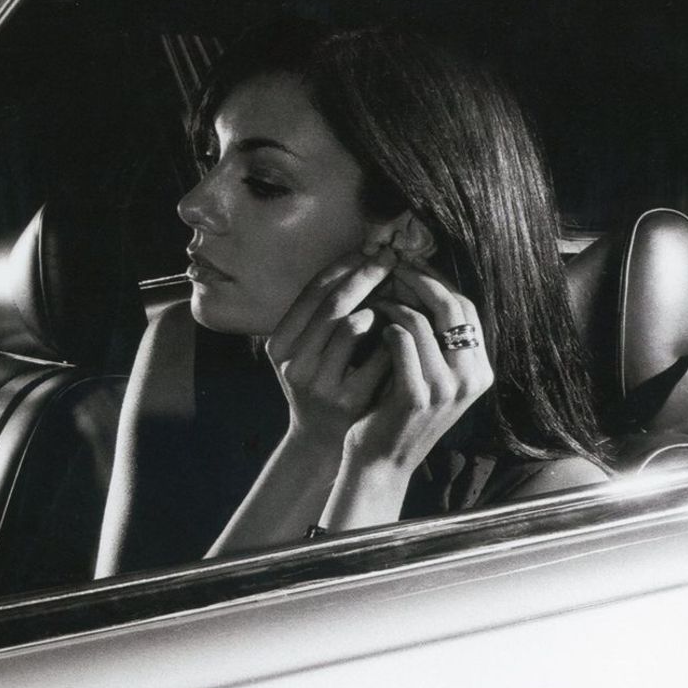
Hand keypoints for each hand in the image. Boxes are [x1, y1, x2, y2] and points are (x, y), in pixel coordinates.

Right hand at [265, 248, 398, 452]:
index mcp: (279, 346)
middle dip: (366, 275)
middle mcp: (293, 363)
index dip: (344, 265)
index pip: (313, 291)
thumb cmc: (323, 383)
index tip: (371, 247)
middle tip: (392, 257)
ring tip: (401, 286)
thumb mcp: (309, 350)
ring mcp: (319, 383)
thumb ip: (324, 316)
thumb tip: (362, 258)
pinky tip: (407, 323)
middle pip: (332, 305)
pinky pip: (376, 356)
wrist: (324, 440)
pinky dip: (393, 335)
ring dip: (380, 301)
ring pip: (351, 326)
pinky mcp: (348, 400)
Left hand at [344, 265, 493, 468]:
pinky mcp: (416, 396)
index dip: (440, 280)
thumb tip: (424, 284)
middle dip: (420, 279)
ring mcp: (446, 389)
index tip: (414, 263)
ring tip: (377, 295)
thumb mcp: (430, 378)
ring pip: (423, 320)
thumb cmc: (398, 414)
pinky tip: (372, 324)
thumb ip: (437, 341)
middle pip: (452, 307)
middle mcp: (471, 380)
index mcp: (480, 372)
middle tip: (394, 266)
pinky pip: (401, 341)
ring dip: (396, 300)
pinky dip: (384, 325)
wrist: (381, 462)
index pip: (467, 308)